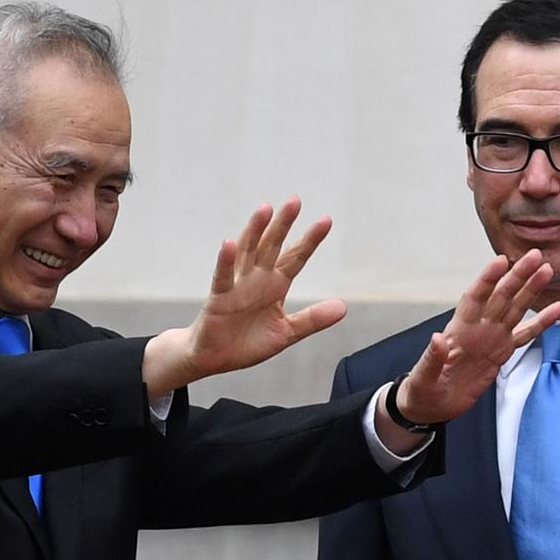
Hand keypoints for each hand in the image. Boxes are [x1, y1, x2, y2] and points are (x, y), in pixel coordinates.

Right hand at [142, 197, 344, 395]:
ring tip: (265, 209)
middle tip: (295, 201)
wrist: (215, 358)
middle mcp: (257, 279)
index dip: (310, 240)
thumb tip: (343, 307)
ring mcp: (238, 286)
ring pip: (247, 252)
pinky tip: (228, 244)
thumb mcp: (286, 332)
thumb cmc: (247, 342)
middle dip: (283, 224)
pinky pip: (223, 277)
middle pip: (272, 246)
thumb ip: (313, 319)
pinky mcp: (219, 298)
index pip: (296, 258)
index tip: (326, 220)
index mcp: (275, 286)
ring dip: (255, 231)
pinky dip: (226, 261)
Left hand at [393, 250, 559, 426]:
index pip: (475, 298)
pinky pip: (524, 335)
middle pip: (501, 296)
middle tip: (535, 257)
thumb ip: (432, 358)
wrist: (432, 405)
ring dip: (531, 290)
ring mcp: (491, 338)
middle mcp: (477, 329)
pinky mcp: (501, 352)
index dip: (488, 279)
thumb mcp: (423, 378)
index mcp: (458, 330)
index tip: (500, 262)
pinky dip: (540, 323)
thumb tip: (438, 338)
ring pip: (515, 309)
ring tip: (547, 271)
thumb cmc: (423, 390)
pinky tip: (556, 310)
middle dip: (518, 276)